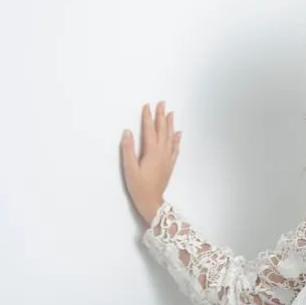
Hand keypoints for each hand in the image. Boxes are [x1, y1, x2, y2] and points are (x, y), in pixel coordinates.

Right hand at [121, 101, 181, 223]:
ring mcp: (168, 158)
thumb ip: (128, 149)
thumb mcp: (129, 168)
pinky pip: (175, 148)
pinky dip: (176, 139)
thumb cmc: (139, 186)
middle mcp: (162, 152)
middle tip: (162, 103)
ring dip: (170, 124)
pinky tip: (178, 133)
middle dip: (162, 115)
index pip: (149, 130)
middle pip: (162, 130)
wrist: (151, 200)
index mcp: (152, 152)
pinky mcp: (170, 164)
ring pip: (170, 137)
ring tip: (171, 113)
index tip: (147, 106)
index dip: (148, 117)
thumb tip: (127, 132)